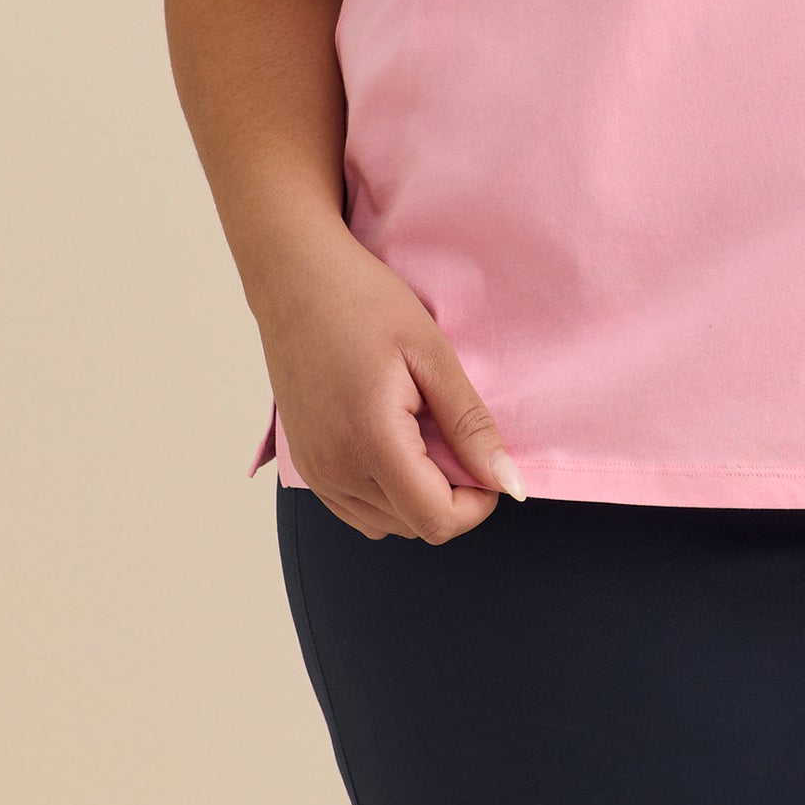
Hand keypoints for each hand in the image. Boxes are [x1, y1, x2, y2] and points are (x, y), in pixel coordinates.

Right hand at [251, 222, 527, 541]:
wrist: (296, 278)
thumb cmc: (364, 301)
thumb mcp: (431, 353)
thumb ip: (469, 423)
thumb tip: (509, 482)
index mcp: (370, 442)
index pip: (436, 521)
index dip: (478, 503)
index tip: (489, 461)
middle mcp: (335, 471)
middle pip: (414, 526)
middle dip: (452, 495)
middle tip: (458, 433)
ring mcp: (315, 472)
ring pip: (386, 523)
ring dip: (420, 496)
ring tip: (427, 431)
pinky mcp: (306, 465)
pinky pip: (356, 509)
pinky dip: (388, 493)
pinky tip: (398, 442)